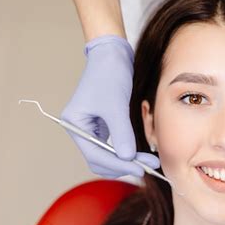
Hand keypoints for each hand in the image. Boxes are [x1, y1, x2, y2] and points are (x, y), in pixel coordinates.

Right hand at [61, 35, 159, 177]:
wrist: (113, 55)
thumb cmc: (109, 74)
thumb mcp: (116, 105)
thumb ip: (121, 134)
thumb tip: (128, 158)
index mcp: (74, 124)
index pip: (95, 155)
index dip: (118, 165)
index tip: (139, 169)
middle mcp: (80, 129)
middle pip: (100, 160)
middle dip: (124, 165)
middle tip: (148, 167)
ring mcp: (92, 128)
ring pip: (108, 155)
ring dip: (128, 160)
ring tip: (150, 161)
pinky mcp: (105, 124)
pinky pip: (115, 145)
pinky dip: (128, 150)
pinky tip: (142, 153)